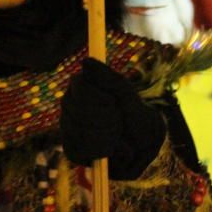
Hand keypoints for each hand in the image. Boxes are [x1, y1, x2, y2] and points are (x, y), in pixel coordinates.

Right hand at [59, 58, 165, 180]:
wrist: (143, 144)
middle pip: (80, 110)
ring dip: (109, 135)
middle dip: (108, 118)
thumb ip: (108, 78)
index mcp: (80, 86)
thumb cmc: (135, 113)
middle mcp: (69, 105)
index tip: (114, 102)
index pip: (79, 86)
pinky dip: (103, 150)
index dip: (98, 97)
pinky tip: (111, 148)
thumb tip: (85, 61)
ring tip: (118, 134)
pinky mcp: (72, 149)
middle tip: (119, 120)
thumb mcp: (126, 94)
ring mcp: (68, 127)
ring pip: (81, 132)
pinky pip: (80, 150)